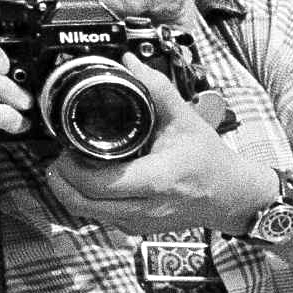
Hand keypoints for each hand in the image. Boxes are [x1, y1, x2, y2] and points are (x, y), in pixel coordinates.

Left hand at [40, 60, 276, 239]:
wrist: (231, 196)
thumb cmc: (211, 162)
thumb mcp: (187, 120)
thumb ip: (157, 89)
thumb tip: (130, 64)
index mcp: (157, 179)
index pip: (97, 184)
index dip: (71, 167)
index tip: (68, 148)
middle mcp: (146, 207)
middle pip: (82, 204)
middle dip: (61, 180)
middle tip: (61, 158)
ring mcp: (141, 222)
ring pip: (86, 214)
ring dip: (70, 191)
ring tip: (73, 168)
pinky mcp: (138, 228)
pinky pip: (101, 217)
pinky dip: (88, 200)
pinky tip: (94, 181)